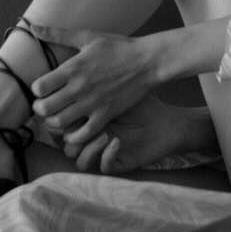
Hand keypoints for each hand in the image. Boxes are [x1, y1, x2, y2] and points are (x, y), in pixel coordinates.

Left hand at [27, 24, 160, 155]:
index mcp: (72, 68)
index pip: (39, 87)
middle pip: (45, 108)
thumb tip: (33, 27)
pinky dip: (74, 136)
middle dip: (39, 109)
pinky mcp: (106, 115)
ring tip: (57, 117)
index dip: (36, 90)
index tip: (42, 89)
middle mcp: (79, 88)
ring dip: (53, 122)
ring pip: (60, 123)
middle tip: (44, 106)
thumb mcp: (88, 36)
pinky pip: (83, 134)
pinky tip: (73, 129)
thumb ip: (58, 34)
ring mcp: (93, 104)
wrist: (146, 61)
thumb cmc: (118, 47)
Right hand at [68, 93, 200, 175]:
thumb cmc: (143, 105)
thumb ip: (98, 83)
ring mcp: (103, 154)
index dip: (63, 121)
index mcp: (89, 123)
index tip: (71, 109)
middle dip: (71, 136)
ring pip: (81, 162)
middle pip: (66, 146)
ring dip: (88, 149)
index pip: (65, 126)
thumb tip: (78, 64)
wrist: (167, 123)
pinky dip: (107, 155)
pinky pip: (104, 166)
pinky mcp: (118, 164)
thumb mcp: (118, 92)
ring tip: (104, 134)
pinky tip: (117, 142)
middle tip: (81, 123)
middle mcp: (93, 142)